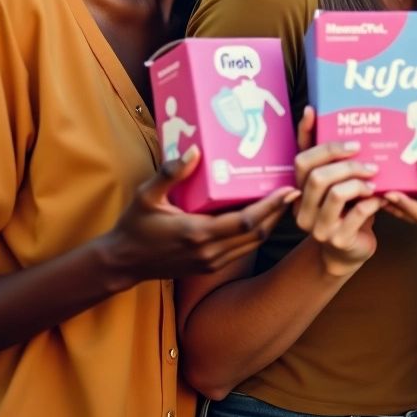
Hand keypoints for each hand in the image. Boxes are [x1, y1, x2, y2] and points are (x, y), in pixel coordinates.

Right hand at [102, 145, 296, 286]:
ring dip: (271, 223)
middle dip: (278, 213)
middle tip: (295, 190)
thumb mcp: (146, 196)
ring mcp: (211, 262)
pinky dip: (257, 233)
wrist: (122, 263)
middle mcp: (209, 251)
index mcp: (197, 233)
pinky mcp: (210, 266)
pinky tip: (263, 216)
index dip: (270, 207)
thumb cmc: (134, 227)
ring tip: (284, 201)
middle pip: (257, 234)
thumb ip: (170, 173)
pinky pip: (243, 250)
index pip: (246, 222)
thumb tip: (194, 150)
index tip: (288, 190)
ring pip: (253, 244)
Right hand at [292, 106, 383, 277]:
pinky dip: (373, 201)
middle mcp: (303, 209)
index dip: (323, 146)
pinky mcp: (339, 240)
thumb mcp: (334, 181)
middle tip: (370, 163)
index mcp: (299, 189)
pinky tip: (381, 198)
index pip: (302, 161)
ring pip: (336, 193)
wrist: (347, 251)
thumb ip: (326, 155)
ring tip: (375, 181)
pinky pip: (358, 213)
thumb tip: (313, 111)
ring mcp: (319, 227)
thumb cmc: (344, 208)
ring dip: (359, 182)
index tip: (350, 140)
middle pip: (318, 176)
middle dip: (347, 165)